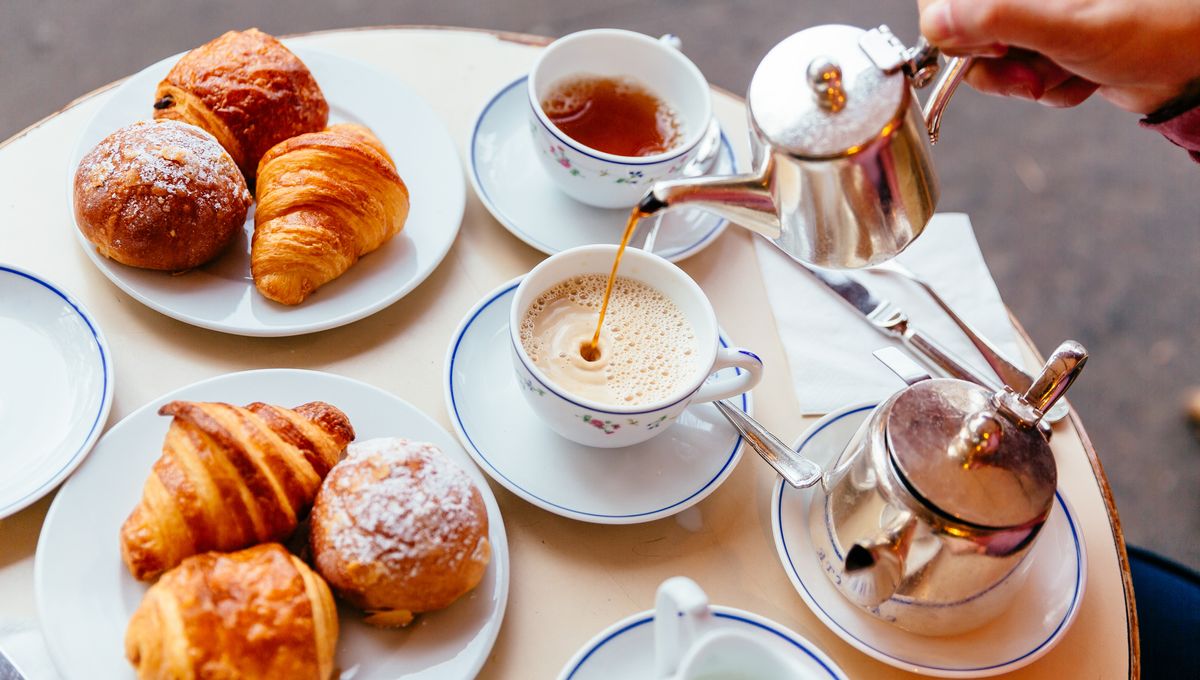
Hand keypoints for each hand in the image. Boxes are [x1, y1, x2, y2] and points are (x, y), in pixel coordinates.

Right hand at [918, 0, 1199, 112]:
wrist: (1196, 61)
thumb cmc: (1155, 29)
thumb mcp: (1067, 27)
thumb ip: (997, 19)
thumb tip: (937, 22)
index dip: (956, 29)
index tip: (992, 48)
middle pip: (964, 33)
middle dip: (997, 66)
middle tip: (1029, 74)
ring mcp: (1035, 16)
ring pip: (992, 61)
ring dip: (1026, 81)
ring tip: (1064, 74)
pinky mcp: (1048, 41)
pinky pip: (1019, 75)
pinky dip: (1048, 87)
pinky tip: (1079, 76)